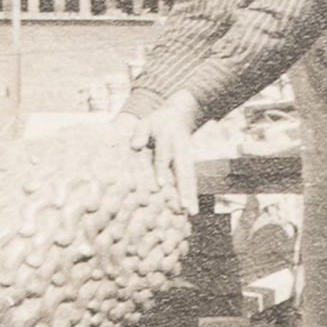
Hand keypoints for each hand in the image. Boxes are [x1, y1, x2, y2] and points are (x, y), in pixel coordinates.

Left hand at [128, 91, 201, 209]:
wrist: (179, 114)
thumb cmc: (156, 122)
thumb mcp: (146, 123)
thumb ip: (140, 133)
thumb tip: (135, 146)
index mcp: (167, 139)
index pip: (164, 156)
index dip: (162, 170)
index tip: (160, 185)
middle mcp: (180, 150)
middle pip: (183, 171)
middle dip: (184, 189)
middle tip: (184, 206)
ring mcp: (188, 157)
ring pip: (190, 178)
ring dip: (191, 196)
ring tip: (192, 213)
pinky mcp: (190, 163)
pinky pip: (192, 180)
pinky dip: (192, 195)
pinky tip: (191, 210)